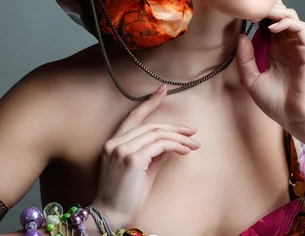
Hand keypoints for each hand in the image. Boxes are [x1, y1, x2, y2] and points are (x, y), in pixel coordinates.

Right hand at [92, 85, 200, 228]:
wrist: (110, 214)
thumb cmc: (125, 195)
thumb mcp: (142, 170)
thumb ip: (155, 154)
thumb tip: (173, 143)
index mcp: (113, 142)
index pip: (133, 117)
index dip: (149, 102)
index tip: (163, 89)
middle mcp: (115, 143)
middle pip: (151, 126)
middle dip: (175, 127)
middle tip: (193, 131)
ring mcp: (122, 150)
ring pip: (157, 134)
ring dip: (179, 138)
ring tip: (194, 144)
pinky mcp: (132, 159)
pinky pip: (160, 146)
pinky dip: (175, 146)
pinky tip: (185, 151)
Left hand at [236, 0, 304, 133]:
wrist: (294, 117)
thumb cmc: (275, 103)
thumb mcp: (251, 79)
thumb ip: (244, 59)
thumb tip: (241, 36)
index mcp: (273, 51)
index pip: (265, 24)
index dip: (255, 16)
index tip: (241, 14)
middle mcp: (286, 46)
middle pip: (279, 15)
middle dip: (266, 8)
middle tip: (251, 9)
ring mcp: (297, 47)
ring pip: (291, 17)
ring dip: (276, 12)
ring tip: (262, 14)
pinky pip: (300, 28)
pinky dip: (287, 22)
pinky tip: (272, 28)